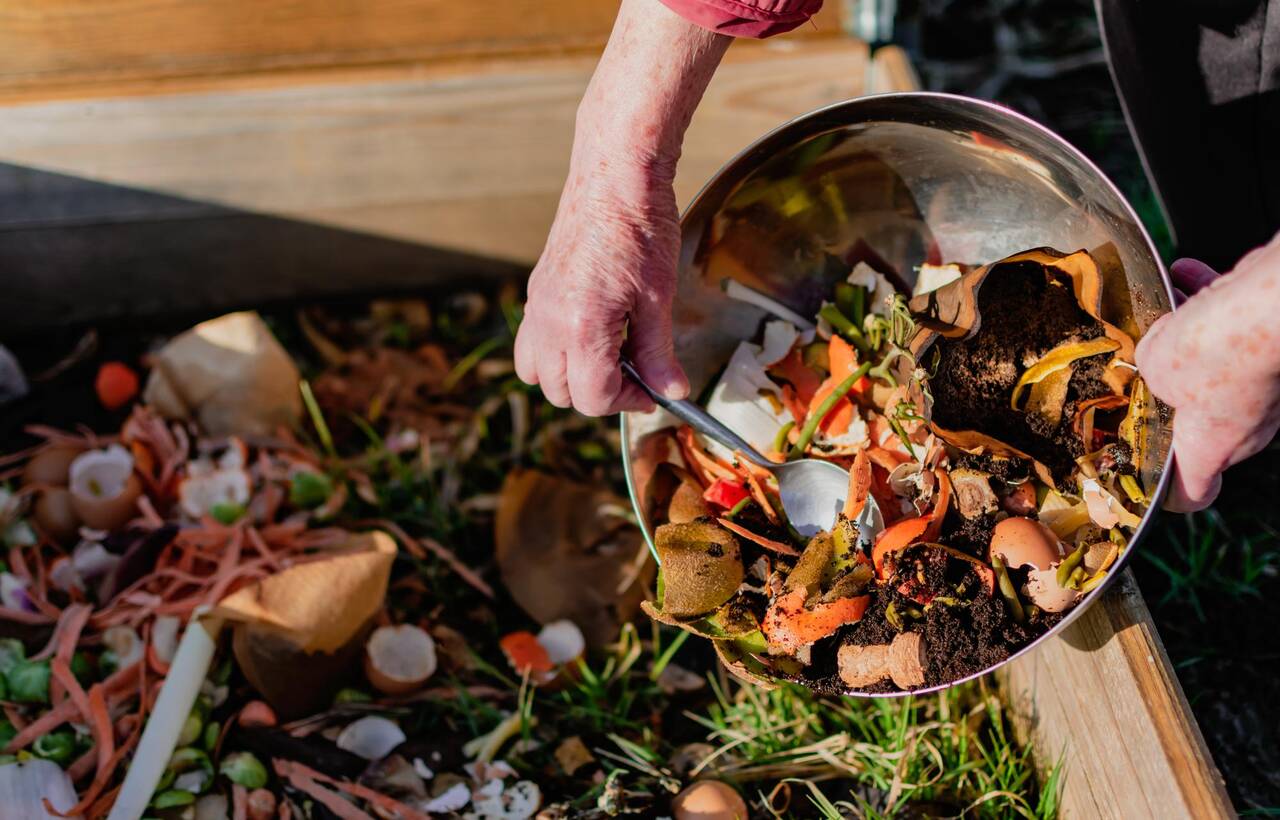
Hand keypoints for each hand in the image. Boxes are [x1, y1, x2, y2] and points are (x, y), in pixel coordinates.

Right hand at [516, 148, 685, 415]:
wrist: (615, 176)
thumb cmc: (641, 229)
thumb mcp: (658, 298)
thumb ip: (659, 352)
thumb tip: (672, 391)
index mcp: (580, 326)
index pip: (594, 396)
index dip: (629, 401)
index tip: (654, 390)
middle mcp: (548, 322)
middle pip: (562, 393)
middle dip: (601, 394)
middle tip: (638, 375)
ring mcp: (537, 306)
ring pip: (536, 373)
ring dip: (571, 378)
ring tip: (609, 357)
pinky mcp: (537, 291)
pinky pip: (531, 343)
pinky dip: (556, 353)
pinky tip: (591, 333)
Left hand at [1136, 231, 1279, 510]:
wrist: (1270, 308)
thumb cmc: (1211, 353)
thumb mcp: (1152, 367)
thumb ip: (1150, 368)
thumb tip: (1155, 356)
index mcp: (1213, 447)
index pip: (1196, 491)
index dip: (1175, 493)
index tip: (1158, 483)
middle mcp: (1249, 427)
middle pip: (1204, 420)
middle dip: (1173, 388)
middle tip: (1147, 363)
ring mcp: (1269, 390)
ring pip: (1221, 367)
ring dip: (1192, 337)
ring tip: (1166, 306)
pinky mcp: (1277, 352)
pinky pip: (1239, 330)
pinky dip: (1216, 303)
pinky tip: (1186, 272)